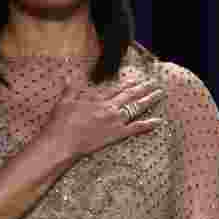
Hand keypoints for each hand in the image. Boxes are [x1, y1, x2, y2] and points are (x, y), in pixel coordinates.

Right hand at [44, 77, 163, 158]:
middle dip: (143, 88)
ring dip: (149, 100)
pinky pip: (136, 128)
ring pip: (136, 107)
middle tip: (153, 82)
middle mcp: (109, 107)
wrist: (62, 142)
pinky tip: (159, 121)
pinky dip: (148, 124)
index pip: (116, 89)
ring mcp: (115, 121)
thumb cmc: (60, 123)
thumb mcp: (63, 102)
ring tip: (159, 94)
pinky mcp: (117, 134)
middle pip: (129, 95)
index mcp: (96, 99)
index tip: (136, 79)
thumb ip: (70, 89)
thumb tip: (69, 76)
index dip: (127, 83)